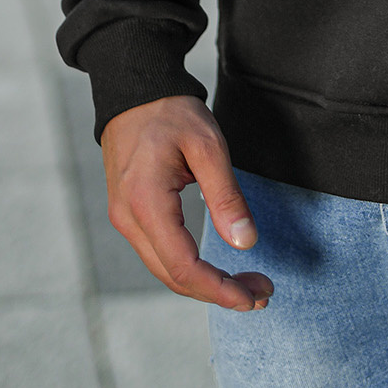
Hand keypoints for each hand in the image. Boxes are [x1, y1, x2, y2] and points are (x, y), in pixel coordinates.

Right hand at [102, 95, 273, 310]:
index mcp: (146, 203)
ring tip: (247, 284)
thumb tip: (245, 243)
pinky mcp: (130, 214)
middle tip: (262, 293)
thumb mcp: (207, 146)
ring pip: (165, 269)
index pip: (183, 267)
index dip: (220, 289)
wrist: (133, 90)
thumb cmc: (170, 112)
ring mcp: (126, 219)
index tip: (254, 297)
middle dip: (219, 292)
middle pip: (173, 276)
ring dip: (205, 283)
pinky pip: (160, 253)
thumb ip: (226, 196)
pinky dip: (189, 268)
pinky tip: (216, 267)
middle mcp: (129, 219)